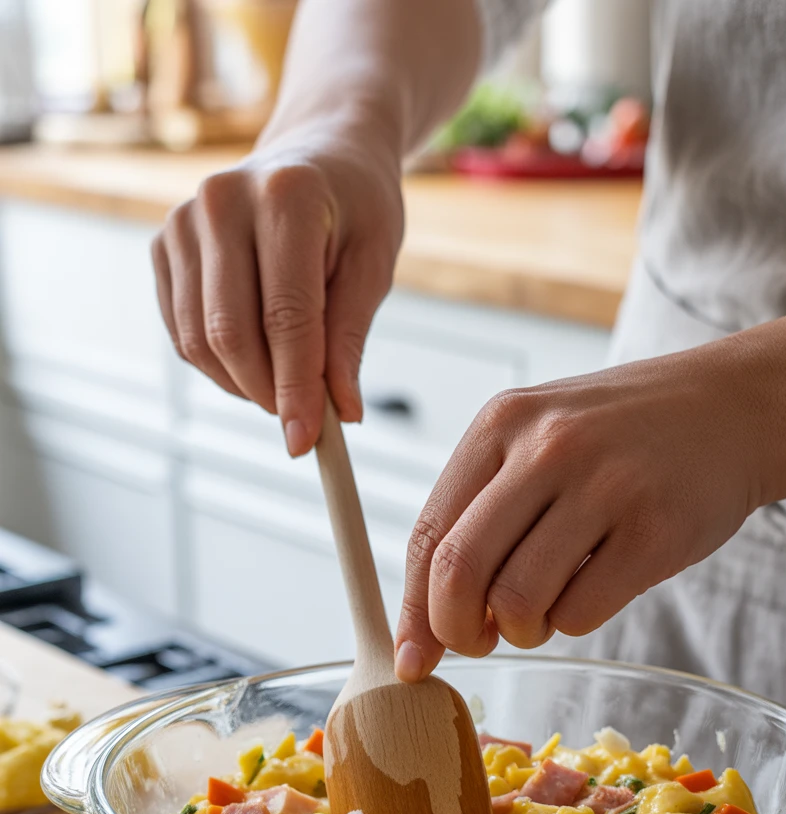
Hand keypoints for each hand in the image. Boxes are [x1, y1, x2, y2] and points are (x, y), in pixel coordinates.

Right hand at [151, 125, 403, 455]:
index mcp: (286, 197)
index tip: (308, 443)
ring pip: (199, 340)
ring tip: (285, 386)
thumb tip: (343, 415)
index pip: (286, 316)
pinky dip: (217, 366)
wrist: (319, 149)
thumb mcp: (374, 264)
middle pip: (230, 332)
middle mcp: (221, 201)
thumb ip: (351, 339)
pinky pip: (182, 332)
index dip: (295, 387)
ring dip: (242, 384)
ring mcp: (182, 221)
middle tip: (303, 422)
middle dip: (267, 392)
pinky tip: (255, 362)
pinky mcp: (163, 245)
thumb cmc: (357, 208)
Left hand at [394, 347, 765, 680]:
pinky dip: (573, 623)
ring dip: (522, 630)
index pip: (429, 534)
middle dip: (456, 631)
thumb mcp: (538, 439)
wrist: (732, 408)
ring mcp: (605, 488)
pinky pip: (580, 615)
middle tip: (478, 641)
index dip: (413, 609)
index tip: (412, 656)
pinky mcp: (655, 532)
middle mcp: (547, 449)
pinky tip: (593, 588)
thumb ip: (480, 514)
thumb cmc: (618, 438)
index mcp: (501, 424)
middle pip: (460, 573)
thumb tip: (428, 622)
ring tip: (546, 606)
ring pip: (518, 603)